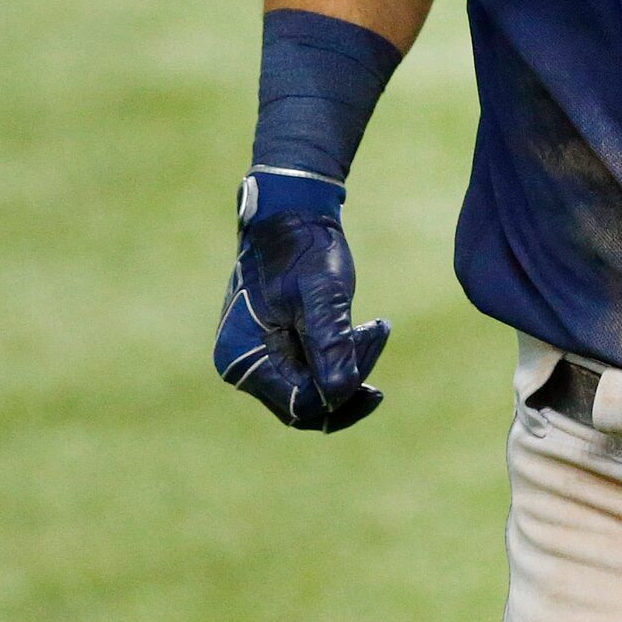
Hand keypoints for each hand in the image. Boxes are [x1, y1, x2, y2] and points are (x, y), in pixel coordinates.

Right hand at [214, 171, 389, 431]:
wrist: (289, 218)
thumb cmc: (302, 250)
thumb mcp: (321, 293)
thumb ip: (330, 342)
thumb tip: (341, 392)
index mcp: (243, 358)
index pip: (301, 402)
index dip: (342, 387)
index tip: (374, 336)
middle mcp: (244, 366)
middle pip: (307, 403)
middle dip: (349, 376)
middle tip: (378, 330)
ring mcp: (259, 360)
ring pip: (314, 391)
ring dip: (350, 367)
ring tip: (376, 328)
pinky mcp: (277, 351)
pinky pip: (313, 374)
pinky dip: (342, 359)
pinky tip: (367, 332)